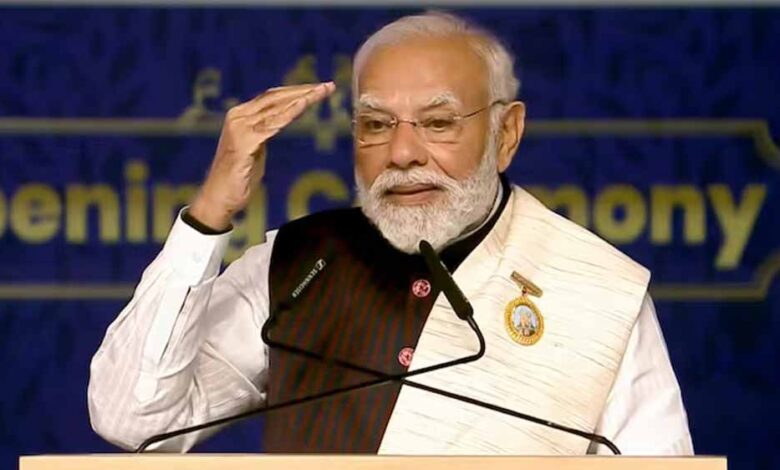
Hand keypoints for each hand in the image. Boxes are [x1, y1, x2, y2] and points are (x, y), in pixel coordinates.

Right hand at [190, 82, 335, 230]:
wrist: (218, 198)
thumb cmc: (238, 177)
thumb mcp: (256, 148)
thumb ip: (265, 132)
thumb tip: (281, 121)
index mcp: (240, 115)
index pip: (273, 97)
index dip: (297, 91)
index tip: (319, 89)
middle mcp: (238, 116)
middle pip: (276, 97)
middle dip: (304, 90)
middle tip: (328, 86)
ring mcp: (240, 128)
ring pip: (277, 107)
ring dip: (303, 99)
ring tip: (323, 92)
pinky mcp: (244, 142)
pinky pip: (272, 125)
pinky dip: (290, 113)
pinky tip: (305, 106)